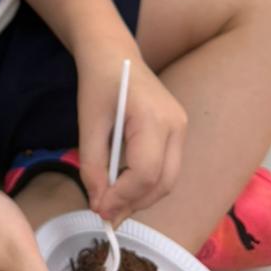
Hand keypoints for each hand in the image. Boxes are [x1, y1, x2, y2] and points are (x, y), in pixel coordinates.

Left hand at [76, 51, 186, 225]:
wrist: (113, 53)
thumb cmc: (98, 82)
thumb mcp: (88, 122)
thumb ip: (93, 164)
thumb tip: (98, 202)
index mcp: (154, 117)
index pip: (145, 172)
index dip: (122, 197)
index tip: (98, 210)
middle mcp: (176, 125)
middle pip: (163, 182)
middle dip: (134, 204)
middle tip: (105, 216)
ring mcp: (181, 128)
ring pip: (168, 179)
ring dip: (141, 198)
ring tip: (112, 206)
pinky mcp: (177, 131)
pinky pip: (166, 168)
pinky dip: (146, 184)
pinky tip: (123, 189)